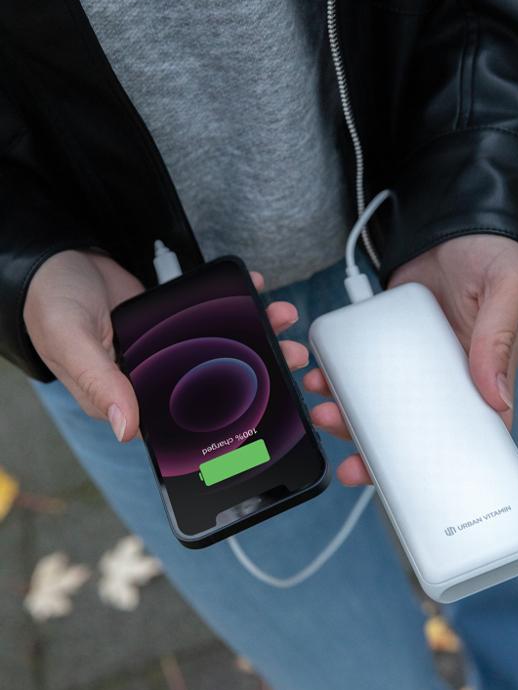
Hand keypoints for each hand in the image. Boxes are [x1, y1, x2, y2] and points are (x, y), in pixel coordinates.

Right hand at [23, 250, 308, 442]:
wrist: (53, 259)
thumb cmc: (52, 306)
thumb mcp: (72, 343)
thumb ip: (99, 383)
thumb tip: (127, 430)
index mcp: (129, 397)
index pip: (186, 420)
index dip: (231, 416)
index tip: (271, 404)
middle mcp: (155, 377)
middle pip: (217, 381)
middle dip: (260, 370)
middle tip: (295, 358)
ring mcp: (169, 347)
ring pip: (223, 346)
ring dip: (258, 333)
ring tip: (285, 320)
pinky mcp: (175, 318)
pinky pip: (213, 314)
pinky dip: (238, 301)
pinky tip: (259, 288)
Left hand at [303, 234, 517, 484]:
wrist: (460, 222)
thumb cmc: (498, 258)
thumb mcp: (506, 291)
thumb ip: (498, 339)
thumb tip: (495, 397)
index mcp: (484, 380)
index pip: (467, 441)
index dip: (437, 473)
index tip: (405, 490)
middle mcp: (446, 380)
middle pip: (411, 434)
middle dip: (376, 452)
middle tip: (348, 464)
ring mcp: (414, 364)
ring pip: (378, 406)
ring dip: (349, 417)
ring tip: (324, 413)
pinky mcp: (387, 342)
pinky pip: (361, 368)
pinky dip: (339, 377)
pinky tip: (320, 376)